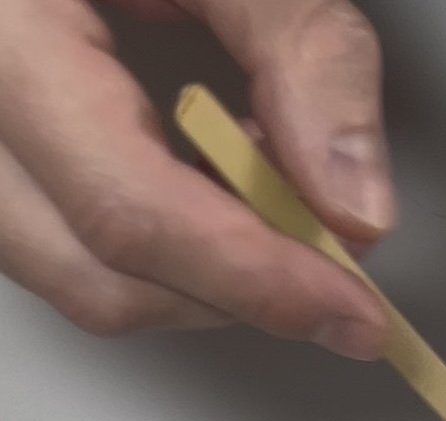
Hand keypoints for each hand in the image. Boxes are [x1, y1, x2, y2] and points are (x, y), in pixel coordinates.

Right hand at [0, 0, 393, 355]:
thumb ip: (301, 51)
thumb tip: (354, 206)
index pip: (125, 207)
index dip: (253, 280)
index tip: (354, 314)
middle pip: (97, 271)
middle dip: (237, 288)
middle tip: (332, 255)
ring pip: (75, 274)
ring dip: (200, 268)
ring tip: (264, 182)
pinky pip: (61, 238)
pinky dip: (162, 238)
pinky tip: (209, 178)